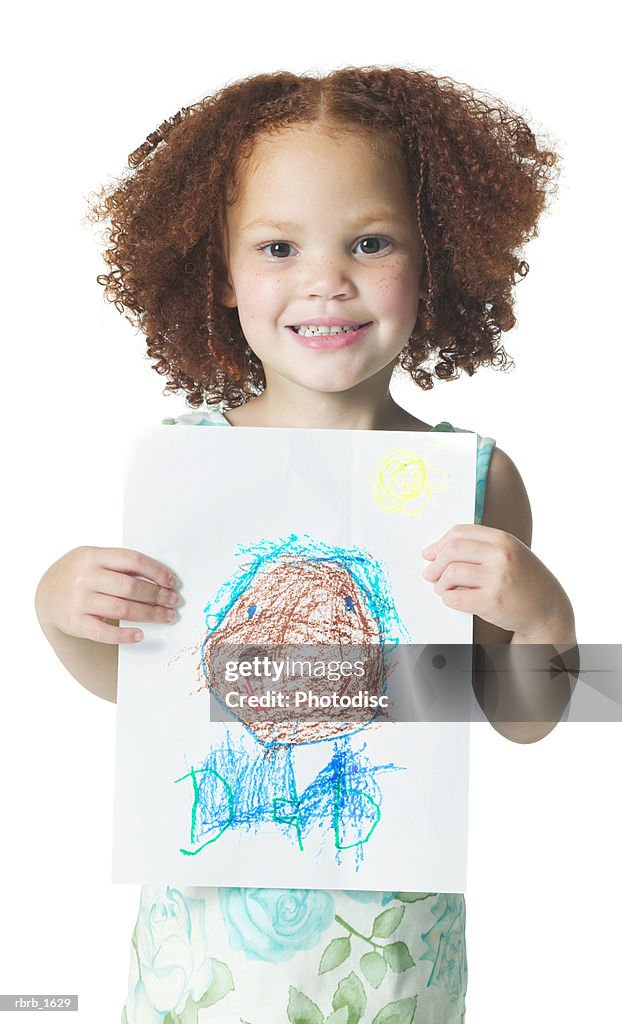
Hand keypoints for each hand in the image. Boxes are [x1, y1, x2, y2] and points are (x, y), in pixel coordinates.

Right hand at [36, 546, 178, 644]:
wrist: (48, 593)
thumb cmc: (82, 574)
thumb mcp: (96, 559)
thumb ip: (121, 565)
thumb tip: (162, 578)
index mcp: (94, 556)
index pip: (132, 560)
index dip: (156, 571)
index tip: (172, 582)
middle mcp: (85, 577)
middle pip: (130, 587)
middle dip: (157, 595)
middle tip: (173, 602)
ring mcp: (79, 601)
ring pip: (122, 609)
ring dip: (150, 614)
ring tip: (166, 616)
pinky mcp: (76, 623)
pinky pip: (104, 633)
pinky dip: (124, 635)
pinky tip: (140, 635)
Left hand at [421, 524, 571, 638]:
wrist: (548, 609)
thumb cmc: (524, 580)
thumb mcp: (509, 553)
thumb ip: (479, 547)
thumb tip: (435, 551)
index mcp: (502, 539)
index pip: (459, 533)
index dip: (439, 544)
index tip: (430, 554)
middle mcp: (500, 555)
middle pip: (451, 551)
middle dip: (435, 564)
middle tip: (429, 574)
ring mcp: (497, 579)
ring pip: (450, 574)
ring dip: (439, 583)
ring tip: (442, 589)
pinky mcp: (492, 602)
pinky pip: (455, 598)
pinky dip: (447, 599)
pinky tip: (451, 599)